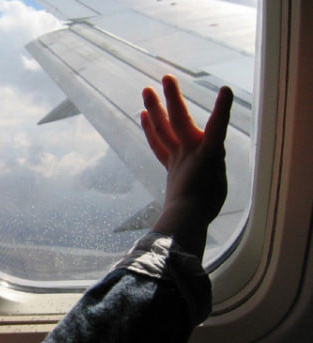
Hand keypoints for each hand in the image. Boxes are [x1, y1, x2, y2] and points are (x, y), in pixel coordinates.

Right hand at [140, 75, 232, 257]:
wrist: (187, 218)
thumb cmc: (185, 221)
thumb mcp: (180, 213)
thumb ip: (172, 213)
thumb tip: (158, 236)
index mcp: (175, 169)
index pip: (161, 145)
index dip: (151, 130)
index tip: (143, 116)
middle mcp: (181, 156)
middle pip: (164, 127)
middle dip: (156, 108)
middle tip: (146, 90)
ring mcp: (192, 151)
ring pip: (181, 119)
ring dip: (174, 98)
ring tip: (166, 79)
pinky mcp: (208, 150)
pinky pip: (217, 125)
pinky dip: (223, 108)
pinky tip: (225, 90)